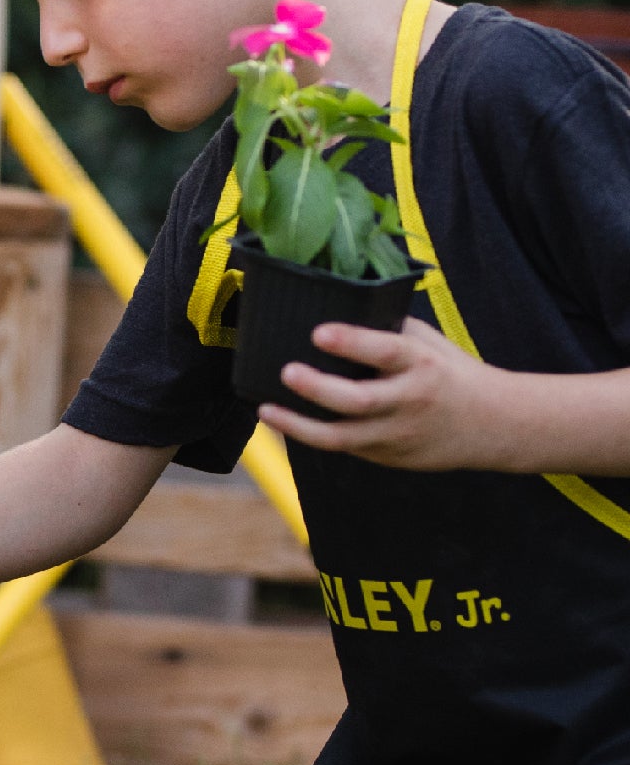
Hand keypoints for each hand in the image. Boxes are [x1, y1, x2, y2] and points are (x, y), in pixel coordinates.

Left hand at [261, 319, 509, 468]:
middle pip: (359, 401)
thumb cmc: (451, 373)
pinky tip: (284, 422)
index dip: (351, 342)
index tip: (319, 332)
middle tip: (288, 371)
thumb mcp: (429, 344)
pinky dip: (311, 435)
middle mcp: (408, 401)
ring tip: (267, 409)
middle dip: (318, 388)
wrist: (497, 425)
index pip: (385, 352)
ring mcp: (396, 434)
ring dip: (299, 425)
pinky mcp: (387, 456)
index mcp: (422, 365)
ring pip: (342, 436)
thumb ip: (389, 330)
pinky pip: (343, 447)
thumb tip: (339, 307)